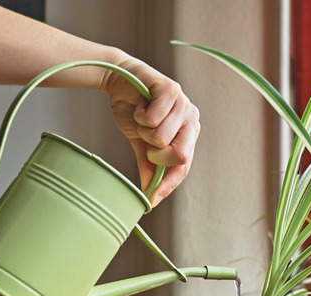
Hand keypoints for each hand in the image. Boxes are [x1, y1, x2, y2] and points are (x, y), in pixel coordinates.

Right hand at [101, 58, 198, 205]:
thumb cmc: (134, 110)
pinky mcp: (171, 90)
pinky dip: (140, 116)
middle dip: (156, 154)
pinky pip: (154, 118)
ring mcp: (184, 104)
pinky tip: (141, 105)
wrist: (118, 80)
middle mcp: (191, 120)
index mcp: (188, 135)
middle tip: (146, 142)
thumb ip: (149, 165)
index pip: (183, 166)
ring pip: (162, 138)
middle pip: (180, 155)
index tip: (152, 199)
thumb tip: (149, 196)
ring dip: (144, 131)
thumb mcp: (141, 143)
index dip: (168, 184)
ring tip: (142, 117)